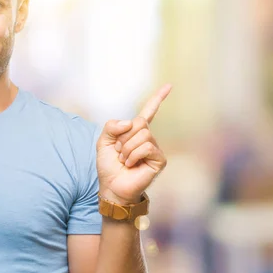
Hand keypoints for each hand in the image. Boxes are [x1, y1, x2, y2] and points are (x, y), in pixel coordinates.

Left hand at [96, 84, 171, 204]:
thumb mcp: (103, 142)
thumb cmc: (108, 166)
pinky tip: (131, 165)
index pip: (149, 111)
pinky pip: (147, 146)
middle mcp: (148, 138)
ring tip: (125, 160)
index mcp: (135, 131)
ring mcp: (154, 148)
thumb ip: (111, 126)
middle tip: (119, 152)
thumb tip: (130, 122)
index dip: (158, 98)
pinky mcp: (159, 159)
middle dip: (123, 136)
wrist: (111, 186)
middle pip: (139, 122)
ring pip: (142, 135)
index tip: (169, 86)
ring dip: (127, 148)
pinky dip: (134, 155)